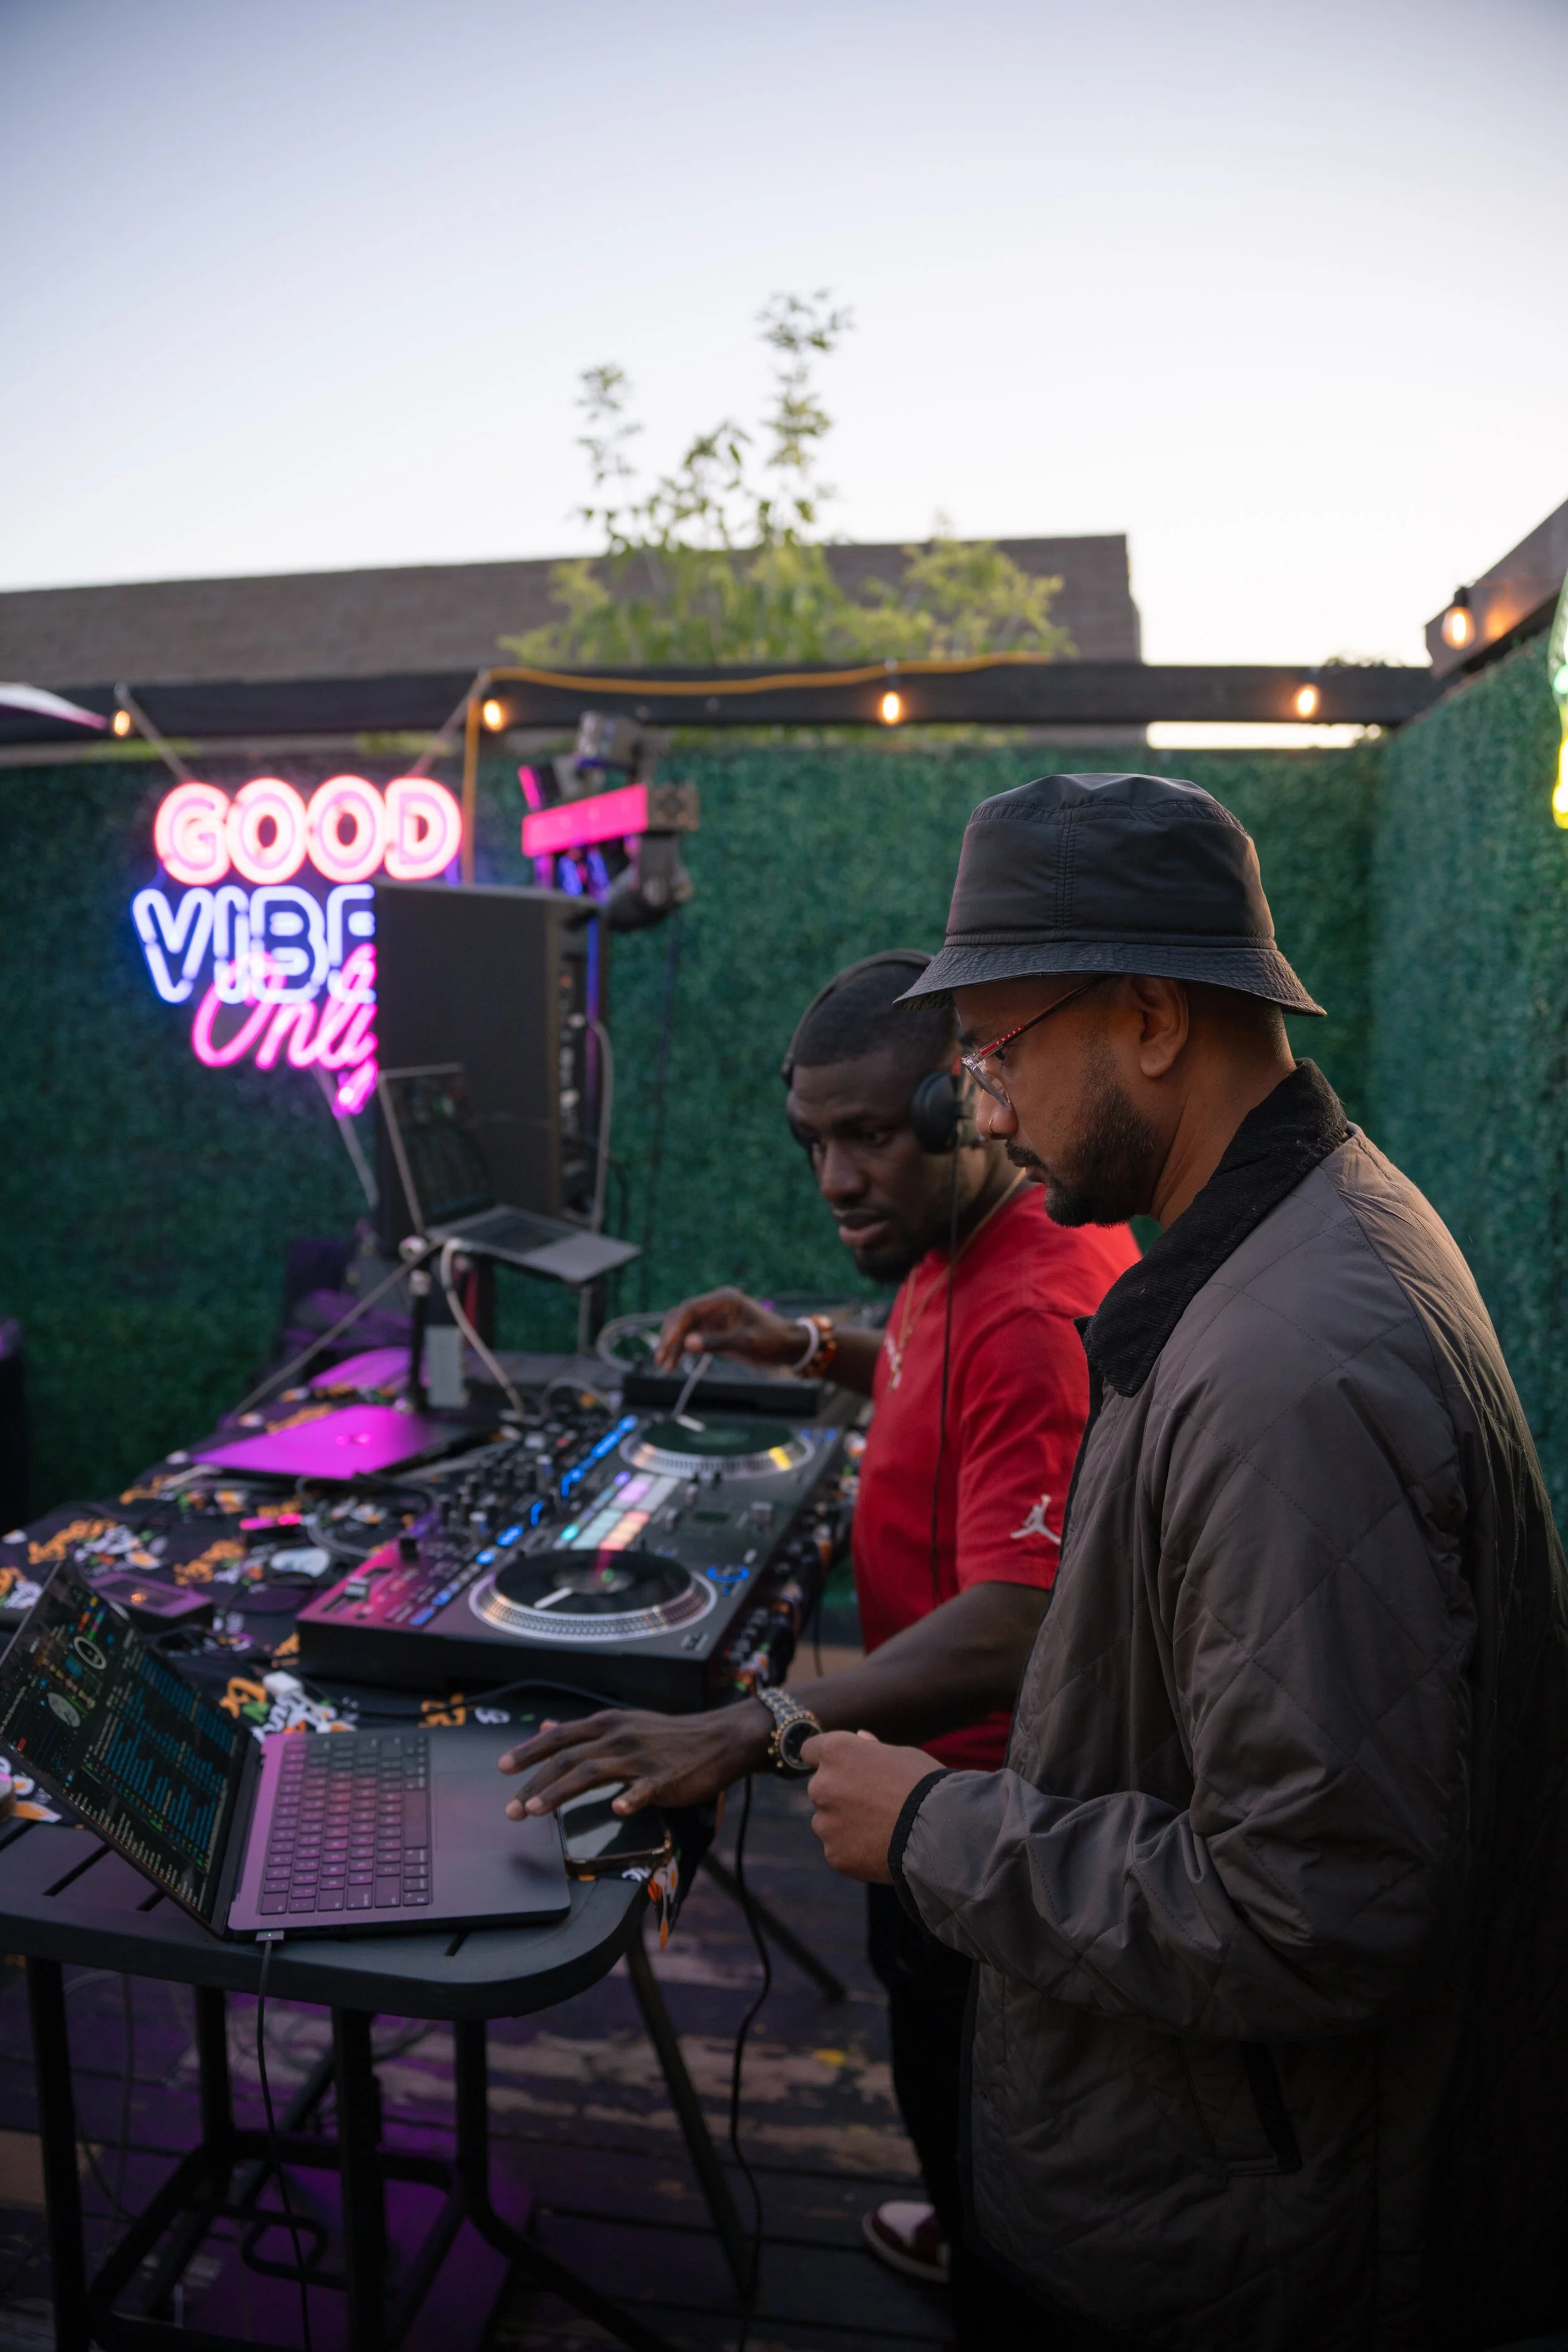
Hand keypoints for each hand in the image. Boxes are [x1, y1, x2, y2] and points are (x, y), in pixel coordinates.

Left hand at [499, 1701, 771, 1817]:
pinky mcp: (665, 1778)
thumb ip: (585, 1731)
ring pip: (593, 1772)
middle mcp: (619, 1737)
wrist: (719, 1738)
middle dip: (534, 1783)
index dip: (528, 1752)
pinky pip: (644, 1788)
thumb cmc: (670, 1736)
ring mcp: (641, 1757)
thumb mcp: (624, 1724)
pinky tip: (616, 1810)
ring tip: (536, 1811)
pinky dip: (629, 1797)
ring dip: (560, 1792)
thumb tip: (546, 1727)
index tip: (502, 1768)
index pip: (560, 1737)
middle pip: (568, 1759)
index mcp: (608, 1724)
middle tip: (510, 1808)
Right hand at [653, 1288, 806, 1372]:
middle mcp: (716, 1304)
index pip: (690, 1309)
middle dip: (669, 1337)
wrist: (789, 1346)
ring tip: (665, 1367)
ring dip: (673, 1345)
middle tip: (661, 1360)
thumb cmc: (773, 1341)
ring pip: (684, 1328)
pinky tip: (675, 1364)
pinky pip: (692, 1336)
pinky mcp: (715, 1329)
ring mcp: (714, 1316)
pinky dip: (683, 1349)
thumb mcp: (746, 1343)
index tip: (666, 1347)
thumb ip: (716, 1342)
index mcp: (724, 1299)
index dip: (674, 1328)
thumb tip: (687, 1344)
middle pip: (682, 1317)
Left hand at [803, 1729, 937, 1882]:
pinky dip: (854, 1850)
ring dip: (845, 1823)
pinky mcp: (833, 1854)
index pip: (810, 1750)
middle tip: (874, 1803)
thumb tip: (860, 1738)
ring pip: (828, 1821)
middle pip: (820, 1788)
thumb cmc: (923, 1786)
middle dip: (839, 1794)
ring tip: (882, 1829)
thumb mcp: (901, 1756)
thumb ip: (871, 1750)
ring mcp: (825, 1823)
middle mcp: (821, 1785)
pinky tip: (881, 1848)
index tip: (841, 1768)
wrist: (938, 1833)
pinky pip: (839, 1849)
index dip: (825, 1759)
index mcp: (835, 1752)